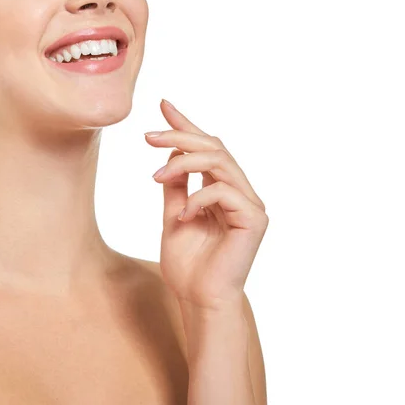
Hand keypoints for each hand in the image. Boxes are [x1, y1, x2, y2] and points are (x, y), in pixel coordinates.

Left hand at [145, 99, 268, 312]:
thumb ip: (175, 185)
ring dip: (184, 162)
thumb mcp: (173, 214)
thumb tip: (169, 153)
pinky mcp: (255, 219)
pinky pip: (224, 192)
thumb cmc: (188, 263)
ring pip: (220, 162)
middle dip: (180, 136)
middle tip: (148, 136)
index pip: (206, 147)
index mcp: (221, 188)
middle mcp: (240, 191)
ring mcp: (250, 204)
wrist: (198, 300)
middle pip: (214, 147)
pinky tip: (182, 217)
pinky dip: (197, 199)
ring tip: (156, 175)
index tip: (163, 105)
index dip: (186, 124)